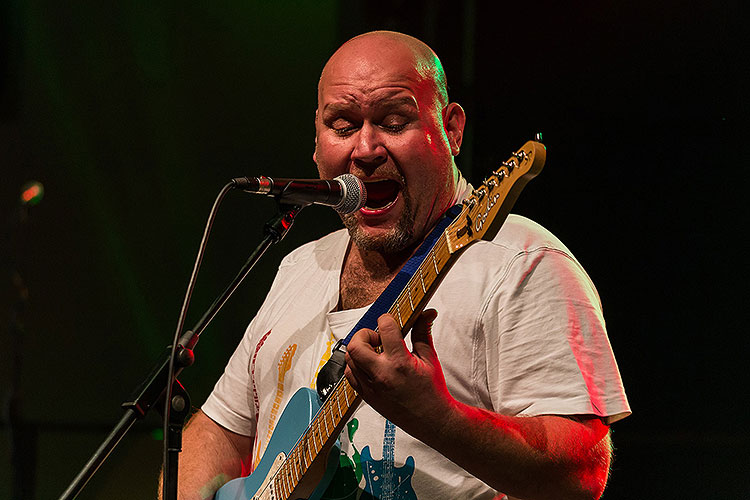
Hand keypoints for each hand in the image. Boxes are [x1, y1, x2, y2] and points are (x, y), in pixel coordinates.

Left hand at [344, 309, 454, 437]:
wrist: (432, 420)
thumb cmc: (433, 391)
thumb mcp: (430, 358)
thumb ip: (423, 332)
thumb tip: (426, 313)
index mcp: (400, 363)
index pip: (384, 329)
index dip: (387, 319)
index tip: (391, 322)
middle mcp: (382, 375)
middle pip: (356, 344)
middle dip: (365, 334)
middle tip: (377, 338)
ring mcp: (371, 388)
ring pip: (349, 360)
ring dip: (359, 350)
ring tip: (375, 352)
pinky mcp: (367, 397)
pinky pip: (350, 375)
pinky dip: (356, 366)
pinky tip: (370, 365)